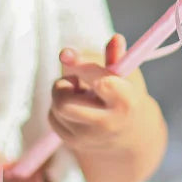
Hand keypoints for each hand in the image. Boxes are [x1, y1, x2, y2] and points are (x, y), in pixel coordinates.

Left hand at [48, 33, 146, 152]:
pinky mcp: (74, 144)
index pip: (101, 82)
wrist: (130, 137)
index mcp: (125, 101)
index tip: (64, 53)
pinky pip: (52, 118)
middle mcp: (107, 124)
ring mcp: (89, 138)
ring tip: (80, 93)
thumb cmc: (124, 96)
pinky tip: (76, 107)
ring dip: (62, 93)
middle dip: (64, 84)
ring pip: (56, 107)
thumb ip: (117, 57)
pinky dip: (57, 107)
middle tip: (75, 80)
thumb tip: (115, 38)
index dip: (81, 66)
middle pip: (66, 102)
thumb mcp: (127, 76)